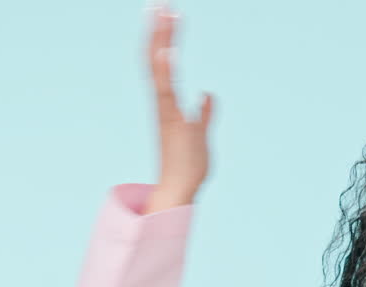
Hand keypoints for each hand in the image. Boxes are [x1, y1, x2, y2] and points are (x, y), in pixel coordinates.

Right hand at [145, 1, 211, 205]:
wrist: (181, 190)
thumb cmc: (189, 165)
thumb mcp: (202, 132)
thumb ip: (205, 113)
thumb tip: (209, 96)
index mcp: (168, 102)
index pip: (163, 62)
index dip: (164, 37)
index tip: (167, 13)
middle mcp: (162, 102)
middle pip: (156, 58)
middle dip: (158, 30)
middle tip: (160, 2)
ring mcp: (165, 110)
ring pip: (158, 69)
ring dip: (161, 41)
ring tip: (164, 14)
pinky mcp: (170, 121)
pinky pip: (165, 92)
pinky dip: (166, 70)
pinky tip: (168, 49)